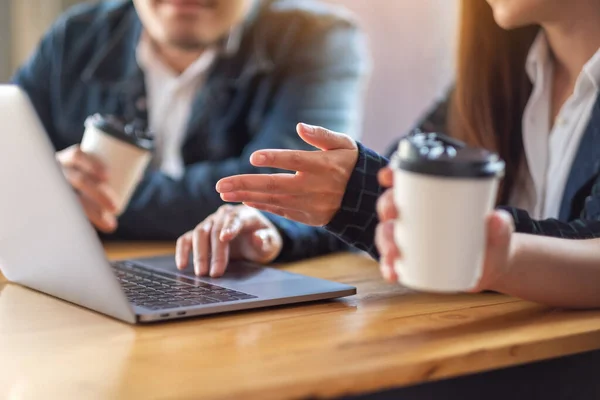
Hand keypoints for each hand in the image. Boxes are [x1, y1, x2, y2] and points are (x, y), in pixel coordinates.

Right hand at [56, 144, 117, 232]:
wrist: (56, 193)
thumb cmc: (80, 179)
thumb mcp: (90, 174)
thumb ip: (111, 174)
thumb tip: (138, 177)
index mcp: (68, 158)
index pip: (77, 154)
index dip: (92, 163)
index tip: (107, 176)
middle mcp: (57, 172)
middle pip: (78, 179)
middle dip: (99, 193)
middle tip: (116, 207)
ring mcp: (52, 188)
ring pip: (72, 200)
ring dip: (93, 213)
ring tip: (111, 225)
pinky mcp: (51, 207)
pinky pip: (61, 215)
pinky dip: (77, 223)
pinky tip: (88, 232)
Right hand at [175, 205, 282, 277]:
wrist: (256, 236)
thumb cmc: (264, 239)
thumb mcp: (271, 242)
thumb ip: (266, 240)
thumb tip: (257, 238)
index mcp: (244, 214)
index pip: (235, 219)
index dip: (229, 228)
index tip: (225, 238)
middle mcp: (225, 214)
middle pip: (215, 230)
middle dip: (214, 253)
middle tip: (214, 273)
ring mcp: (211, 222)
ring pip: (199, 232)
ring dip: (199, 254)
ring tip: (201, 273)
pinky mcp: (200, 232)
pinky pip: (187, 238)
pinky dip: (182, 250)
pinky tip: (182, 265)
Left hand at [216, 123, 358, 225]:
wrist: (365, 199)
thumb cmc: (351, 164)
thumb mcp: (344, 145)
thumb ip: (322, 135)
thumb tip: (299, 127)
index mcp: (323, 166)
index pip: (295, 161)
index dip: (275, 158)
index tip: (253, 157)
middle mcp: (314, 187)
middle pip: (275, 185)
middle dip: (245, 184)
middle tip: (220, 185)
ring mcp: (310, 205)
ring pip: (273, 200)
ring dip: (246, 196)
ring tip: (224, 193)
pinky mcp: (308, 217)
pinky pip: (280, 211)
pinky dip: (261, 206)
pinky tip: (243, 200)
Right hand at [375, 167, 514, 290]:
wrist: (492, 266)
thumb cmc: (492, 239)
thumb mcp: (499, 231)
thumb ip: (501, 225)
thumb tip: (495, 218)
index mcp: (432, 197)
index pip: (407, 179)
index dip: (393, 173)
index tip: (388, 176)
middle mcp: (415, 215)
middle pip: (390, 204)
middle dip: (385, 207)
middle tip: (393, 216)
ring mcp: (410, 238)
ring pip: (386, 233)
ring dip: (384, 241)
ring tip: (393, 254)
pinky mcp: (410, 260)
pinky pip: (392, 261)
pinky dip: (389, 267)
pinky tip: (392, 273)